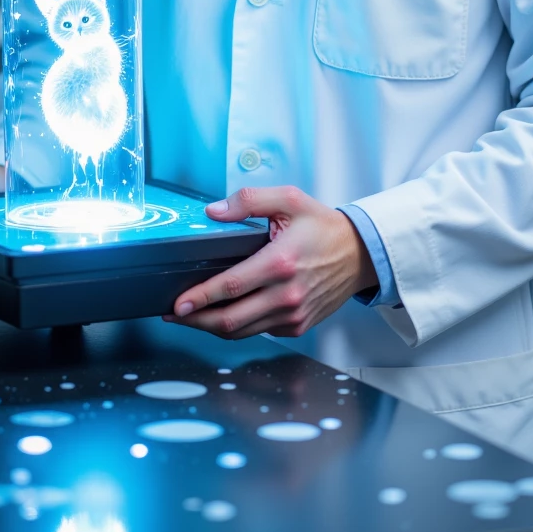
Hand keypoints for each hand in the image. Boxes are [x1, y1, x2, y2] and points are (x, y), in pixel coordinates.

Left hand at [163, 185, 378, 339]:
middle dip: (196, 320)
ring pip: (242, 332)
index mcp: (281, 262)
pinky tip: (226, 314)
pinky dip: (239, 327)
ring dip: (212, 328)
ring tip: (191, 318)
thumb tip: (214, 211)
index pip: (231, 287)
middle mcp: (287, 294)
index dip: (200, 298)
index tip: (178, 304)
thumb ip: (249, 200)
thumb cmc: (323, 227)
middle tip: (173, 315)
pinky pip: (260, 331)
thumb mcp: (289, 199)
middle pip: (230, 320)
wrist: (359, 254)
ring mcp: (293, 315)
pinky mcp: (297, 325)